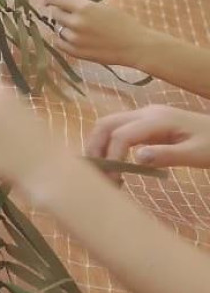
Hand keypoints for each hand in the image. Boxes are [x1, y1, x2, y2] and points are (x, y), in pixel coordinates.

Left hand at [46, 0, 159, 67]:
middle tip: (71, 12)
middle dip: (60, 10)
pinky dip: (63, 38)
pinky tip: (73, 36)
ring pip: (57, 27)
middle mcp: (76, 23)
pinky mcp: (75, 52)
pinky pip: (59, 42)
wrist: (135, 46)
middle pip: (54, 12)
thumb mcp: (103, 7)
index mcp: (84, 8)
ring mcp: (74, 39)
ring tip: (78, 25)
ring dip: (63, 25)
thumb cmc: (122, 23)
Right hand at [86, 105, 209, 168]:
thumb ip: (167, 155)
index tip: (113, 179)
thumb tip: (136, 158)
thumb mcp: (196, 154)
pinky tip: (114, 162)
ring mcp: (145, 116)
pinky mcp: (146, 123)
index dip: (112, 156)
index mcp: (157, 120)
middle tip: (96, 173)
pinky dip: (109, 144)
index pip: (121, 135)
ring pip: (109, 124)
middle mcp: (146, 113)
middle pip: (106, 123)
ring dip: (99, 144)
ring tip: (102, 169)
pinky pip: (119, 129)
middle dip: (95, 147)